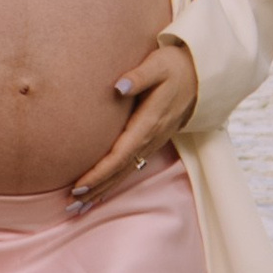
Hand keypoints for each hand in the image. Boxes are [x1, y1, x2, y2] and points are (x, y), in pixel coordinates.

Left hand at [69, 36, 199, 207]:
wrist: (200, 75)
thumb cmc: (174, 66)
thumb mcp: (158, 65)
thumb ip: (139, 76)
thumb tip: (118, 87)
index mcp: (149, 122)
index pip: (120, 154)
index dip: (99, 172)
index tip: (78, 184)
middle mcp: (151, 138)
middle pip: (120, 170)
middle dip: (96, 189)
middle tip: (71, 206)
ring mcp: (153, 142)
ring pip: (125, 172)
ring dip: (103, 190)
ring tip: (80, 207)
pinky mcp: (152, 141)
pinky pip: (131, 166)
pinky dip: (114, 181)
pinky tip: (100, 192)